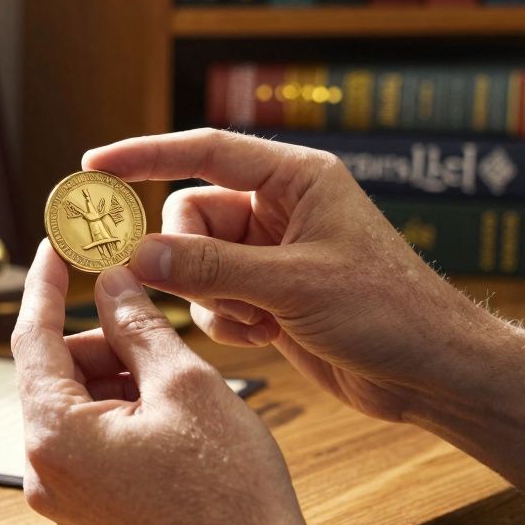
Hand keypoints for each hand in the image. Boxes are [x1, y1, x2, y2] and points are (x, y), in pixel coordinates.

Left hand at [12, 241, 343, 524]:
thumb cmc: (227, 493)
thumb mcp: (185, 384)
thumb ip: (137, 324)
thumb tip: (112, 283)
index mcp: (55, 435)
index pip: (32, 338)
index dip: (46, 285)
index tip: (53, 248)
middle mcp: (45, 472)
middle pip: (57, 375)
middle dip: (104, 342)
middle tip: (155, 327)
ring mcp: (65, 500)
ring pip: (78, 409)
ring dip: (119, 380)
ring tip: (178, 385)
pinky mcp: (89, 515)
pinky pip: (91, 445)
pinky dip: (123, 416)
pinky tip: (172, 416)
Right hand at [83, 129, 501, 422]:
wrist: (431, 373)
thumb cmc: (388, 312)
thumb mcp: (293, 285)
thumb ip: (210, 268)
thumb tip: (136, 254)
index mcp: (297, 179)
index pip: (206, 151)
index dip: (145, 153)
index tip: (93, 162)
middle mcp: (279, 209)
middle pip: (190, 214)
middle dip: (186, 257)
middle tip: (203, 290)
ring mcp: (271, 253)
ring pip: (193, 261)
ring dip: (209, 296)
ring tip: (256, 320)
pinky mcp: (268, 294)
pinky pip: (211, 296)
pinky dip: (224, 320)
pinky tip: (265, 337)